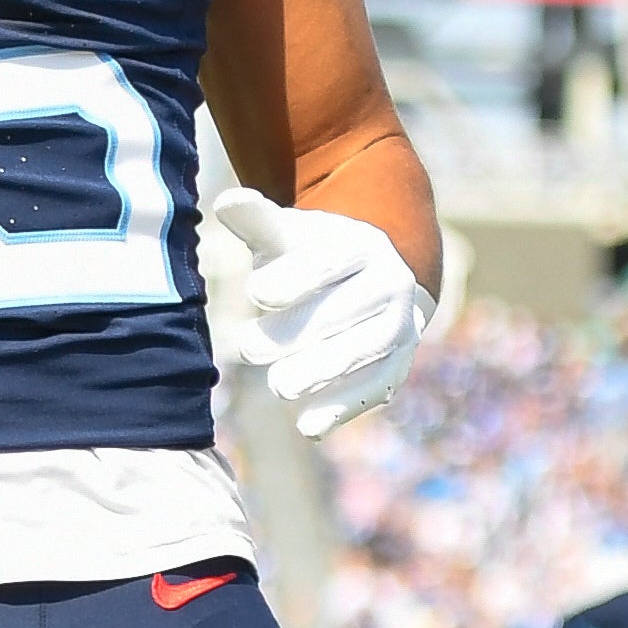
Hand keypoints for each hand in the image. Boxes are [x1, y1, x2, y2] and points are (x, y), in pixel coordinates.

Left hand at [209, 190, 432, 438]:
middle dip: (297, 331)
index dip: (294, 277)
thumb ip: (258, 221)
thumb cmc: (312, 256)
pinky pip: (375, 388)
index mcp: (363, 246)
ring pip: (365, 351)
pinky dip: (344, 408)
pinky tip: (308, 427)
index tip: (257, 292)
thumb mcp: (288, 235)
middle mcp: (391, 285)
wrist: (370, 280)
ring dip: (323, 371)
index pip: (329, 262)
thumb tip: (227, 201)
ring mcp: (399, 327)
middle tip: (248, 347)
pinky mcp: (396, 366)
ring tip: (278, 386)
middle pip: (345, 311)